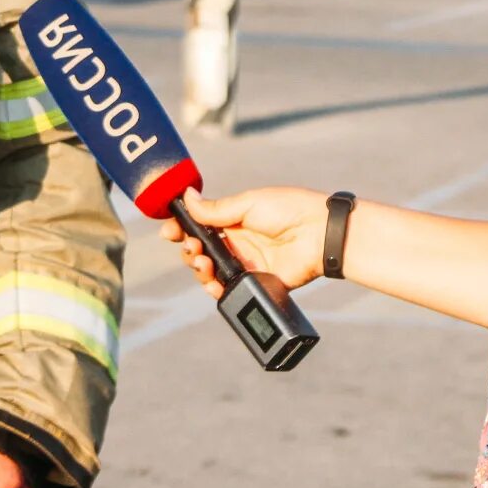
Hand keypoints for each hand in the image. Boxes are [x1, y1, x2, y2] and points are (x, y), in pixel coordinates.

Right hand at [159, 187, 331, 298]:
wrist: (319, 234)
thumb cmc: (288, 210)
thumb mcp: (248, 203)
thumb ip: (215, 209)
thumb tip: (186, 197)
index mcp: (233, 218)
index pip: (198, 225)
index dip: (181, 229)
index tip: (168, 232)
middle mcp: (236, 241)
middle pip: (199, 251)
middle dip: (188, 251)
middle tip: (193, 249)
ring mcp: (244, 263)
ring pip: (209, 272)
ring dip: (199, 270)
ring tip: (204, 266)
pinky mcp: (255, 282)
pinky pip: (228, 290)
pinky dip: (216, 289)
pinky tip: (214, 285)